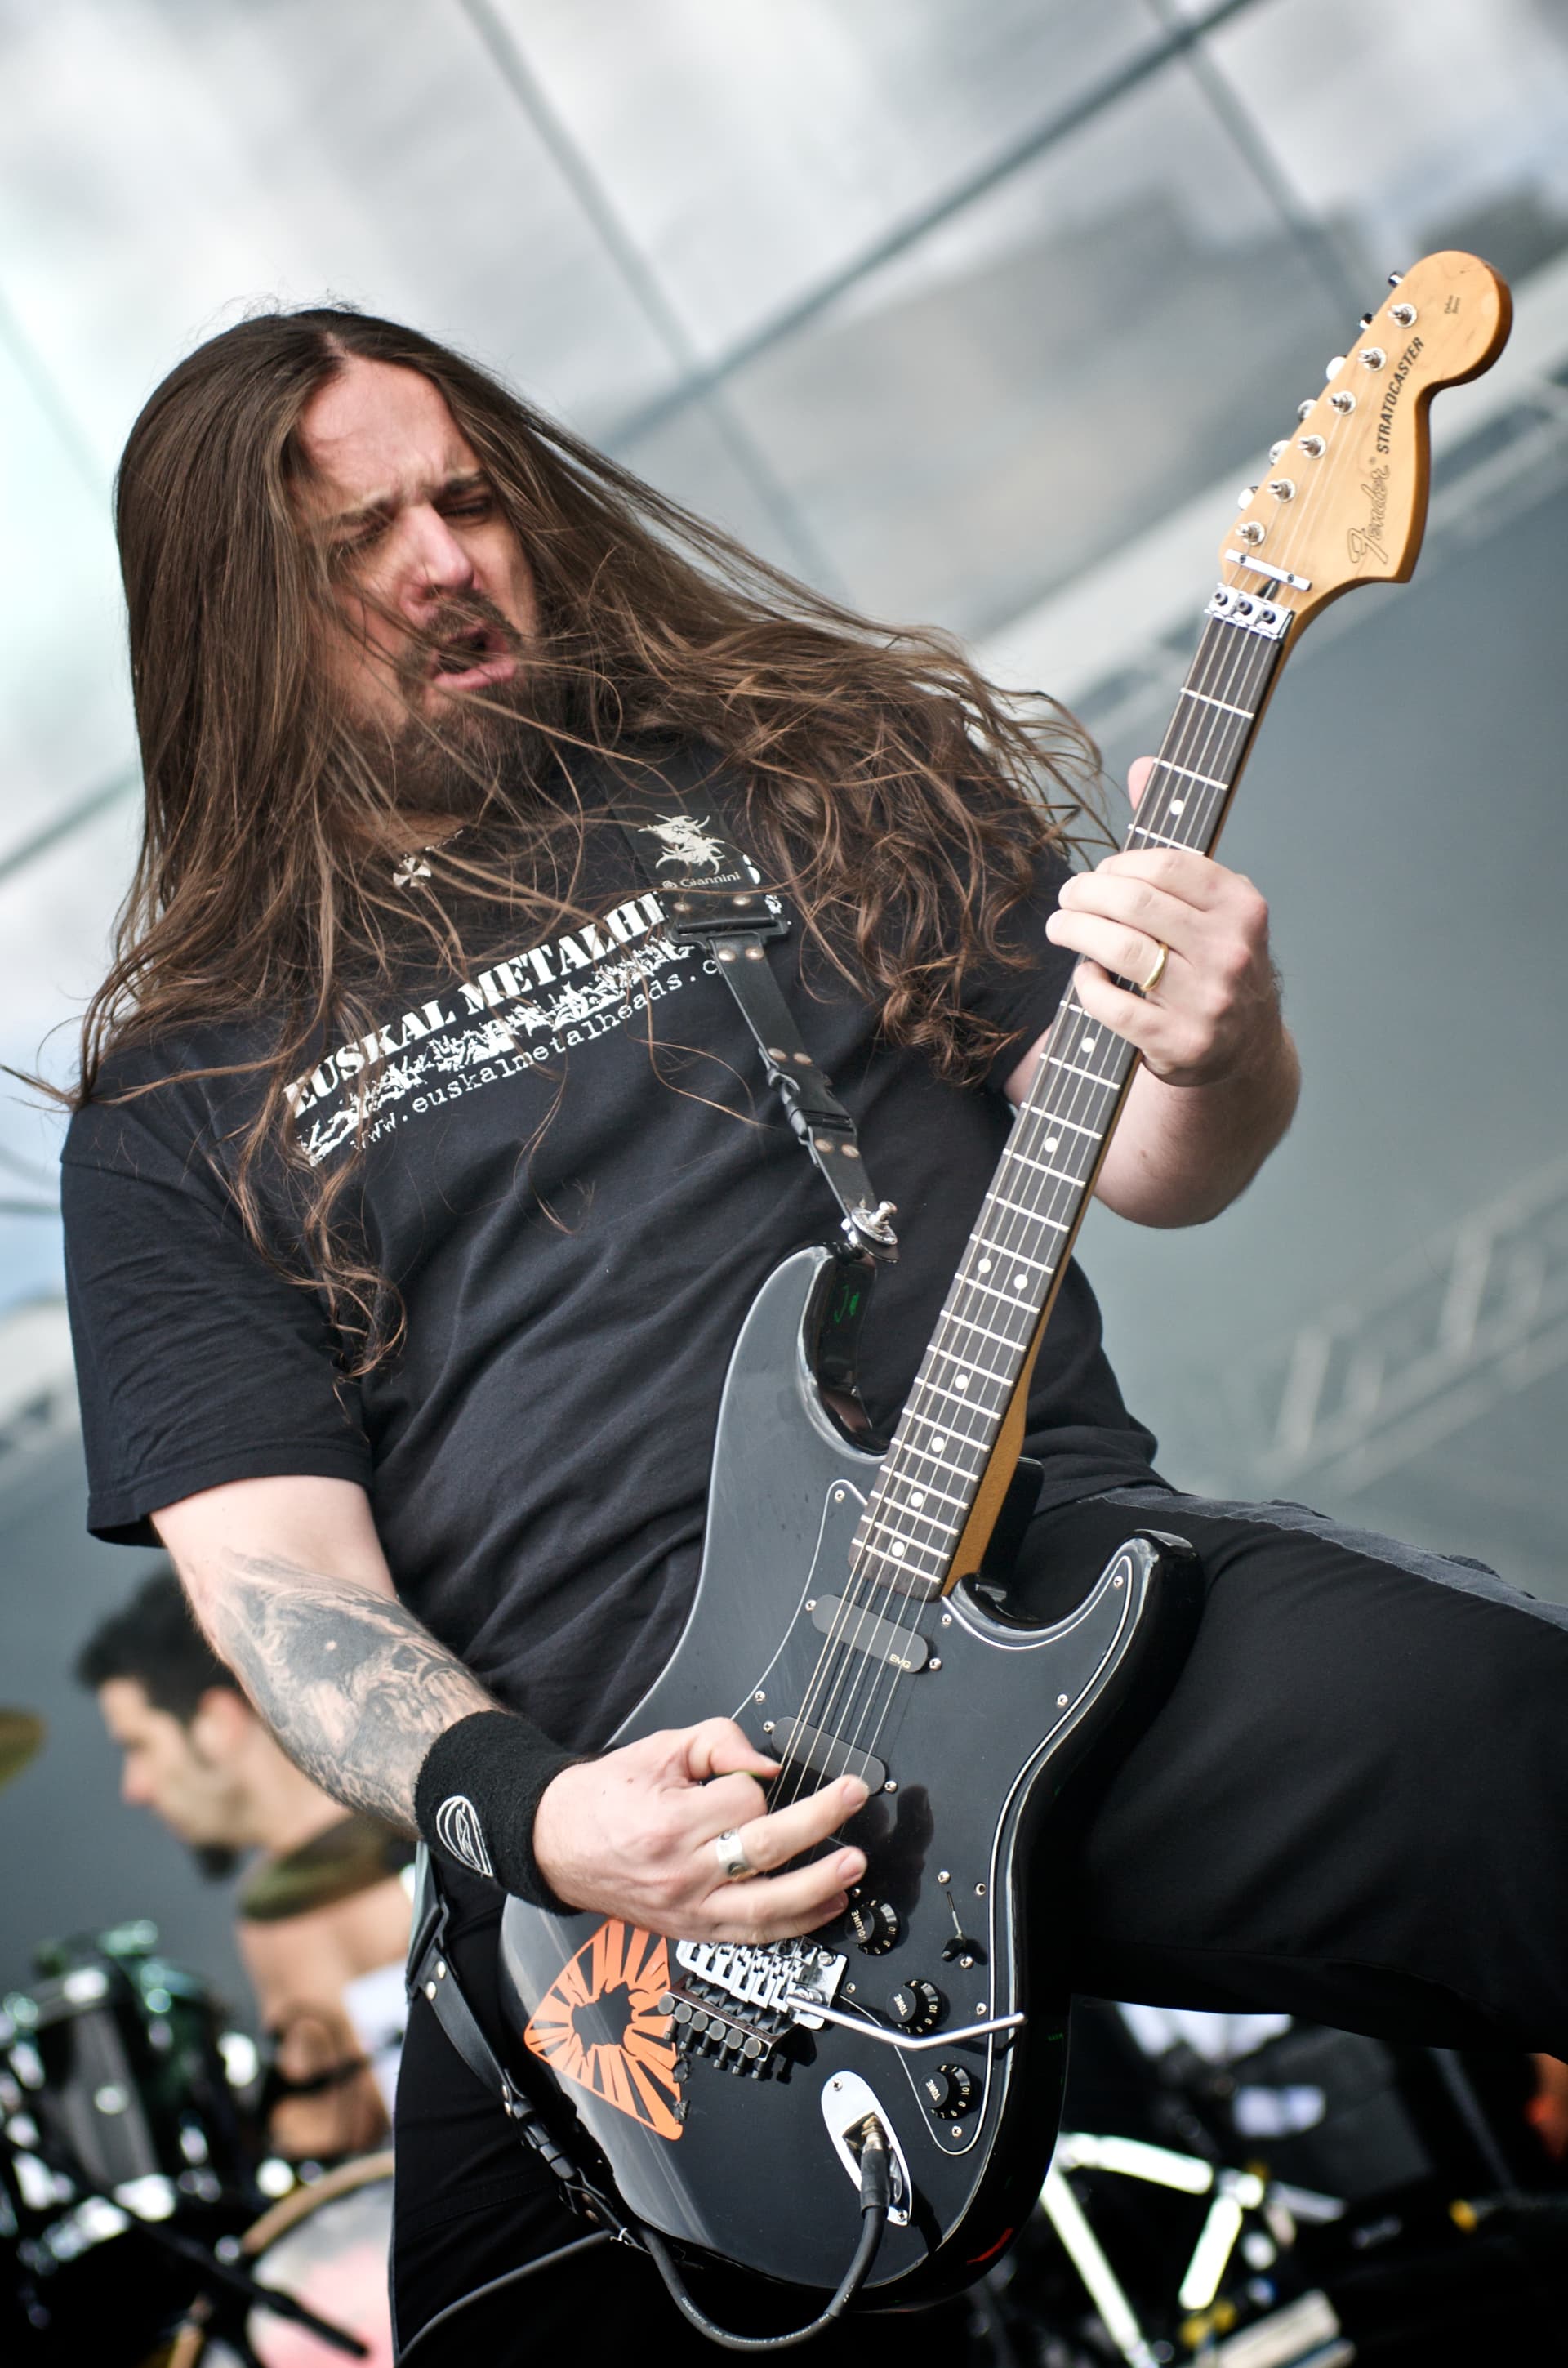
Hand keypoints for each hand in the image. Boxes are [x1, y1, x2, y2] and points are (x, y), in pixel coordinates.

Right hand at [532, 1716, 868, 1942]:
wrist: (555, 1845)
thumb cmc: (604, 1798)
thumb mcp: (657, 1750)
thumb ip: (716, 1742)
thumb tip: (766, 1764)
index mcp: (667, 1824)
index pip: (741, 1802)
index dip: (751, 1783)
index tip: (742, 1776)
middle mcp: (681, 1874)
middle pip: (765, 1852)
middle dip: (817, 1823)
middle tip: (853, 1798)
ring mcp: (688, 1911)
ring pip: (766, 1910)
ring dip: (817, 1888)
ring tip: (853, 1867)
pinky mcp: (693, 1932)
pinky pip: (752, 1936)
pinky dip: (795, 1924)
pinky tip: (827, 1905)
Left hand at [1044, 757, 1281, 1087]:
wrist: (1244, 1047)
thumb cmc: (1213, 958)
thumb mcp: (1211, 901)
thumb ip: (1174, 836)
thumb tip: (1144, 763)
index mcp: (1242, 906)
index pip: (1165, 866)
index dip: (1118, 865)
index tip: (1099, 874)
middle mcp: (1231, 952)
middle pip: (1136, 904)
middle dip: (1085, 895)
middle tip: (1067, 898)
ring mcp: (1208, 1001)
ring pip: (1122, 951)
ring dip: (1077, 933)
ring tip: (1062, 928)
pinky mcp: (1179, 1043)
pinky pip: (1114, 1005)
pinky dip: (1088, 986)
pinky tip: (1086, 976)